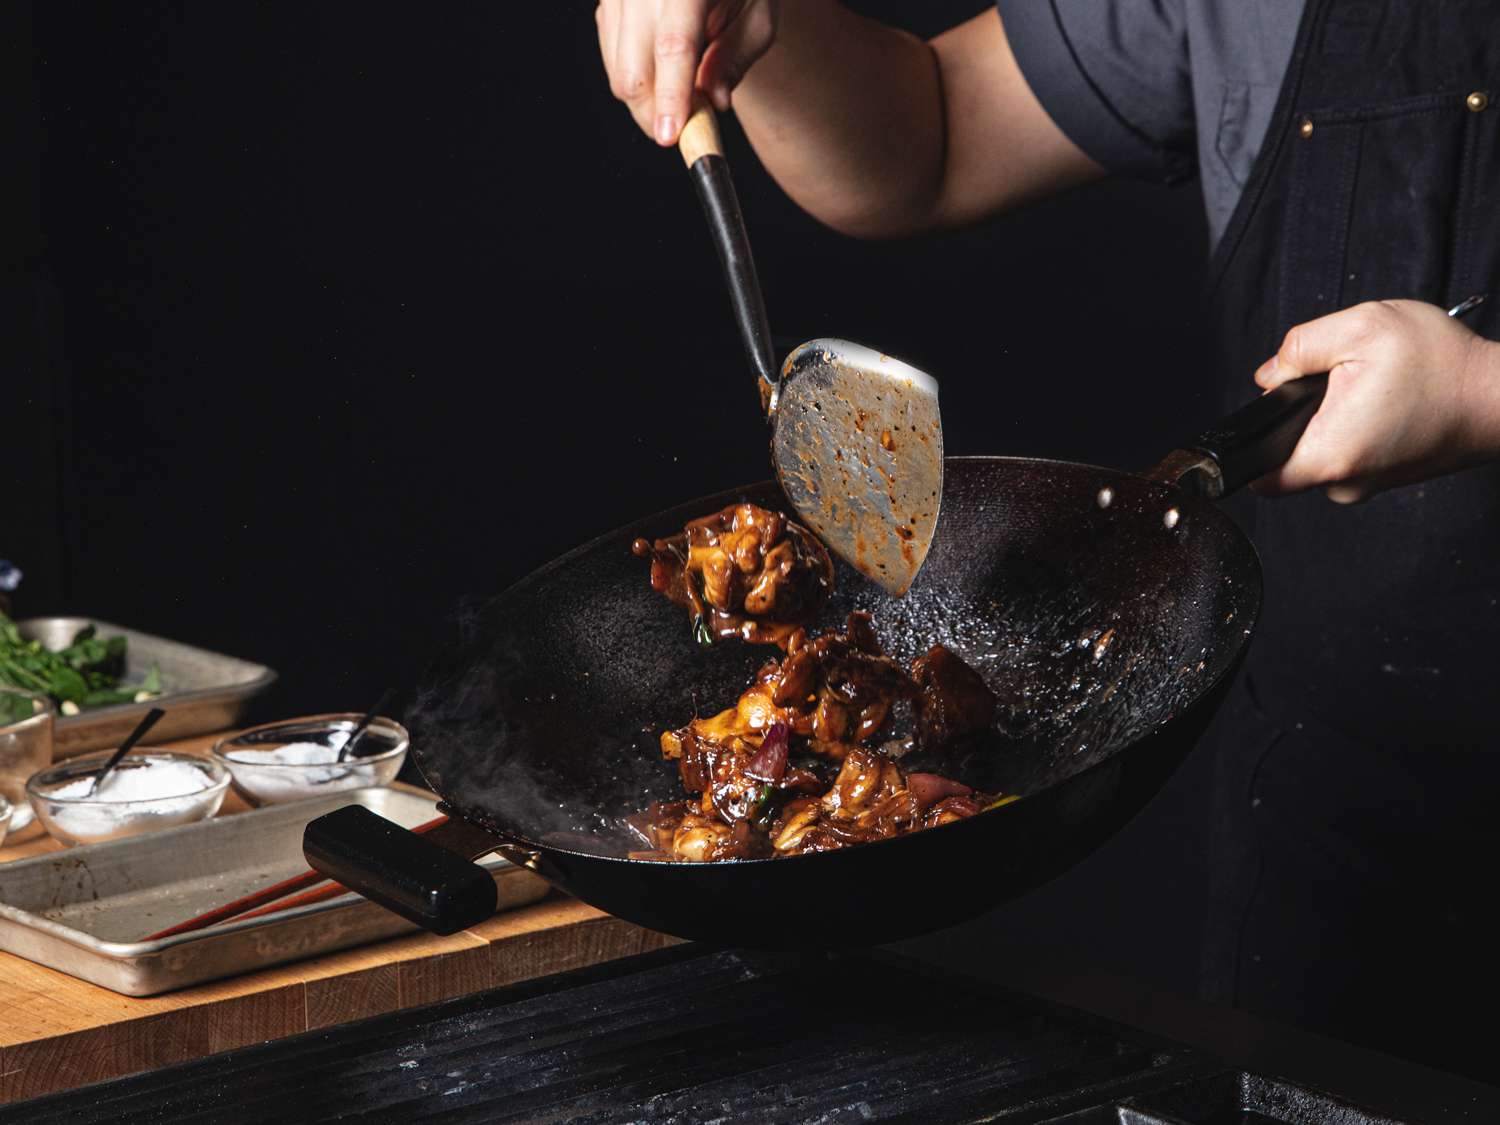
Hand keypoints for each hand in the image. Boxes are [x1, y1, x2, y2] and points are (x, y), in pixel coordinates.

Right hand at [596, 0, 777, 144]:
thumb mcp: (756, 16)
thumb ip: (735, 58)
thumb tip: (714, 101)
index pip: (674, 45)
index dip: (672, 96)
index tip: (671, 135)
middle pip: (634, 69)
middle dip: (654, 114)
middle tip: (682, 130)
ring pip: (618, 71)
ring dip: (647, 101)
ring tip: (680, 95)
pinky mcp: (607, 4)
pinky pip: (611, 59)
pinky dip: (637, 79)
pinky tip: (661, 73)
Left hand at [1251, 299, 1499, 502]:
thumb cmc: (1445, 366)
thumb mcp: (1363, 326)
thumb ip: (1299, 346)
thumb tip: (1269, 374)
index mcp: (1329, 454)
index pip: (1258, 474)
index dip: (1253, 440)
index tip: (1273, 411)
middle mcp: (1344, 482)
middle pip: (1286, 456)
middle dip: (1299, 417)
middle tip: (1337, 385)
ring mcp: (1365, 486)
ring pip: (1318, 454)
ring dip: (1329, 421)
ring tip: (1367, 391)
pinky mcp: (1383, 479)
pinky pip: (1347, 455)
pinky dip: (1354, 429)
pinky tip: (1381, 406)